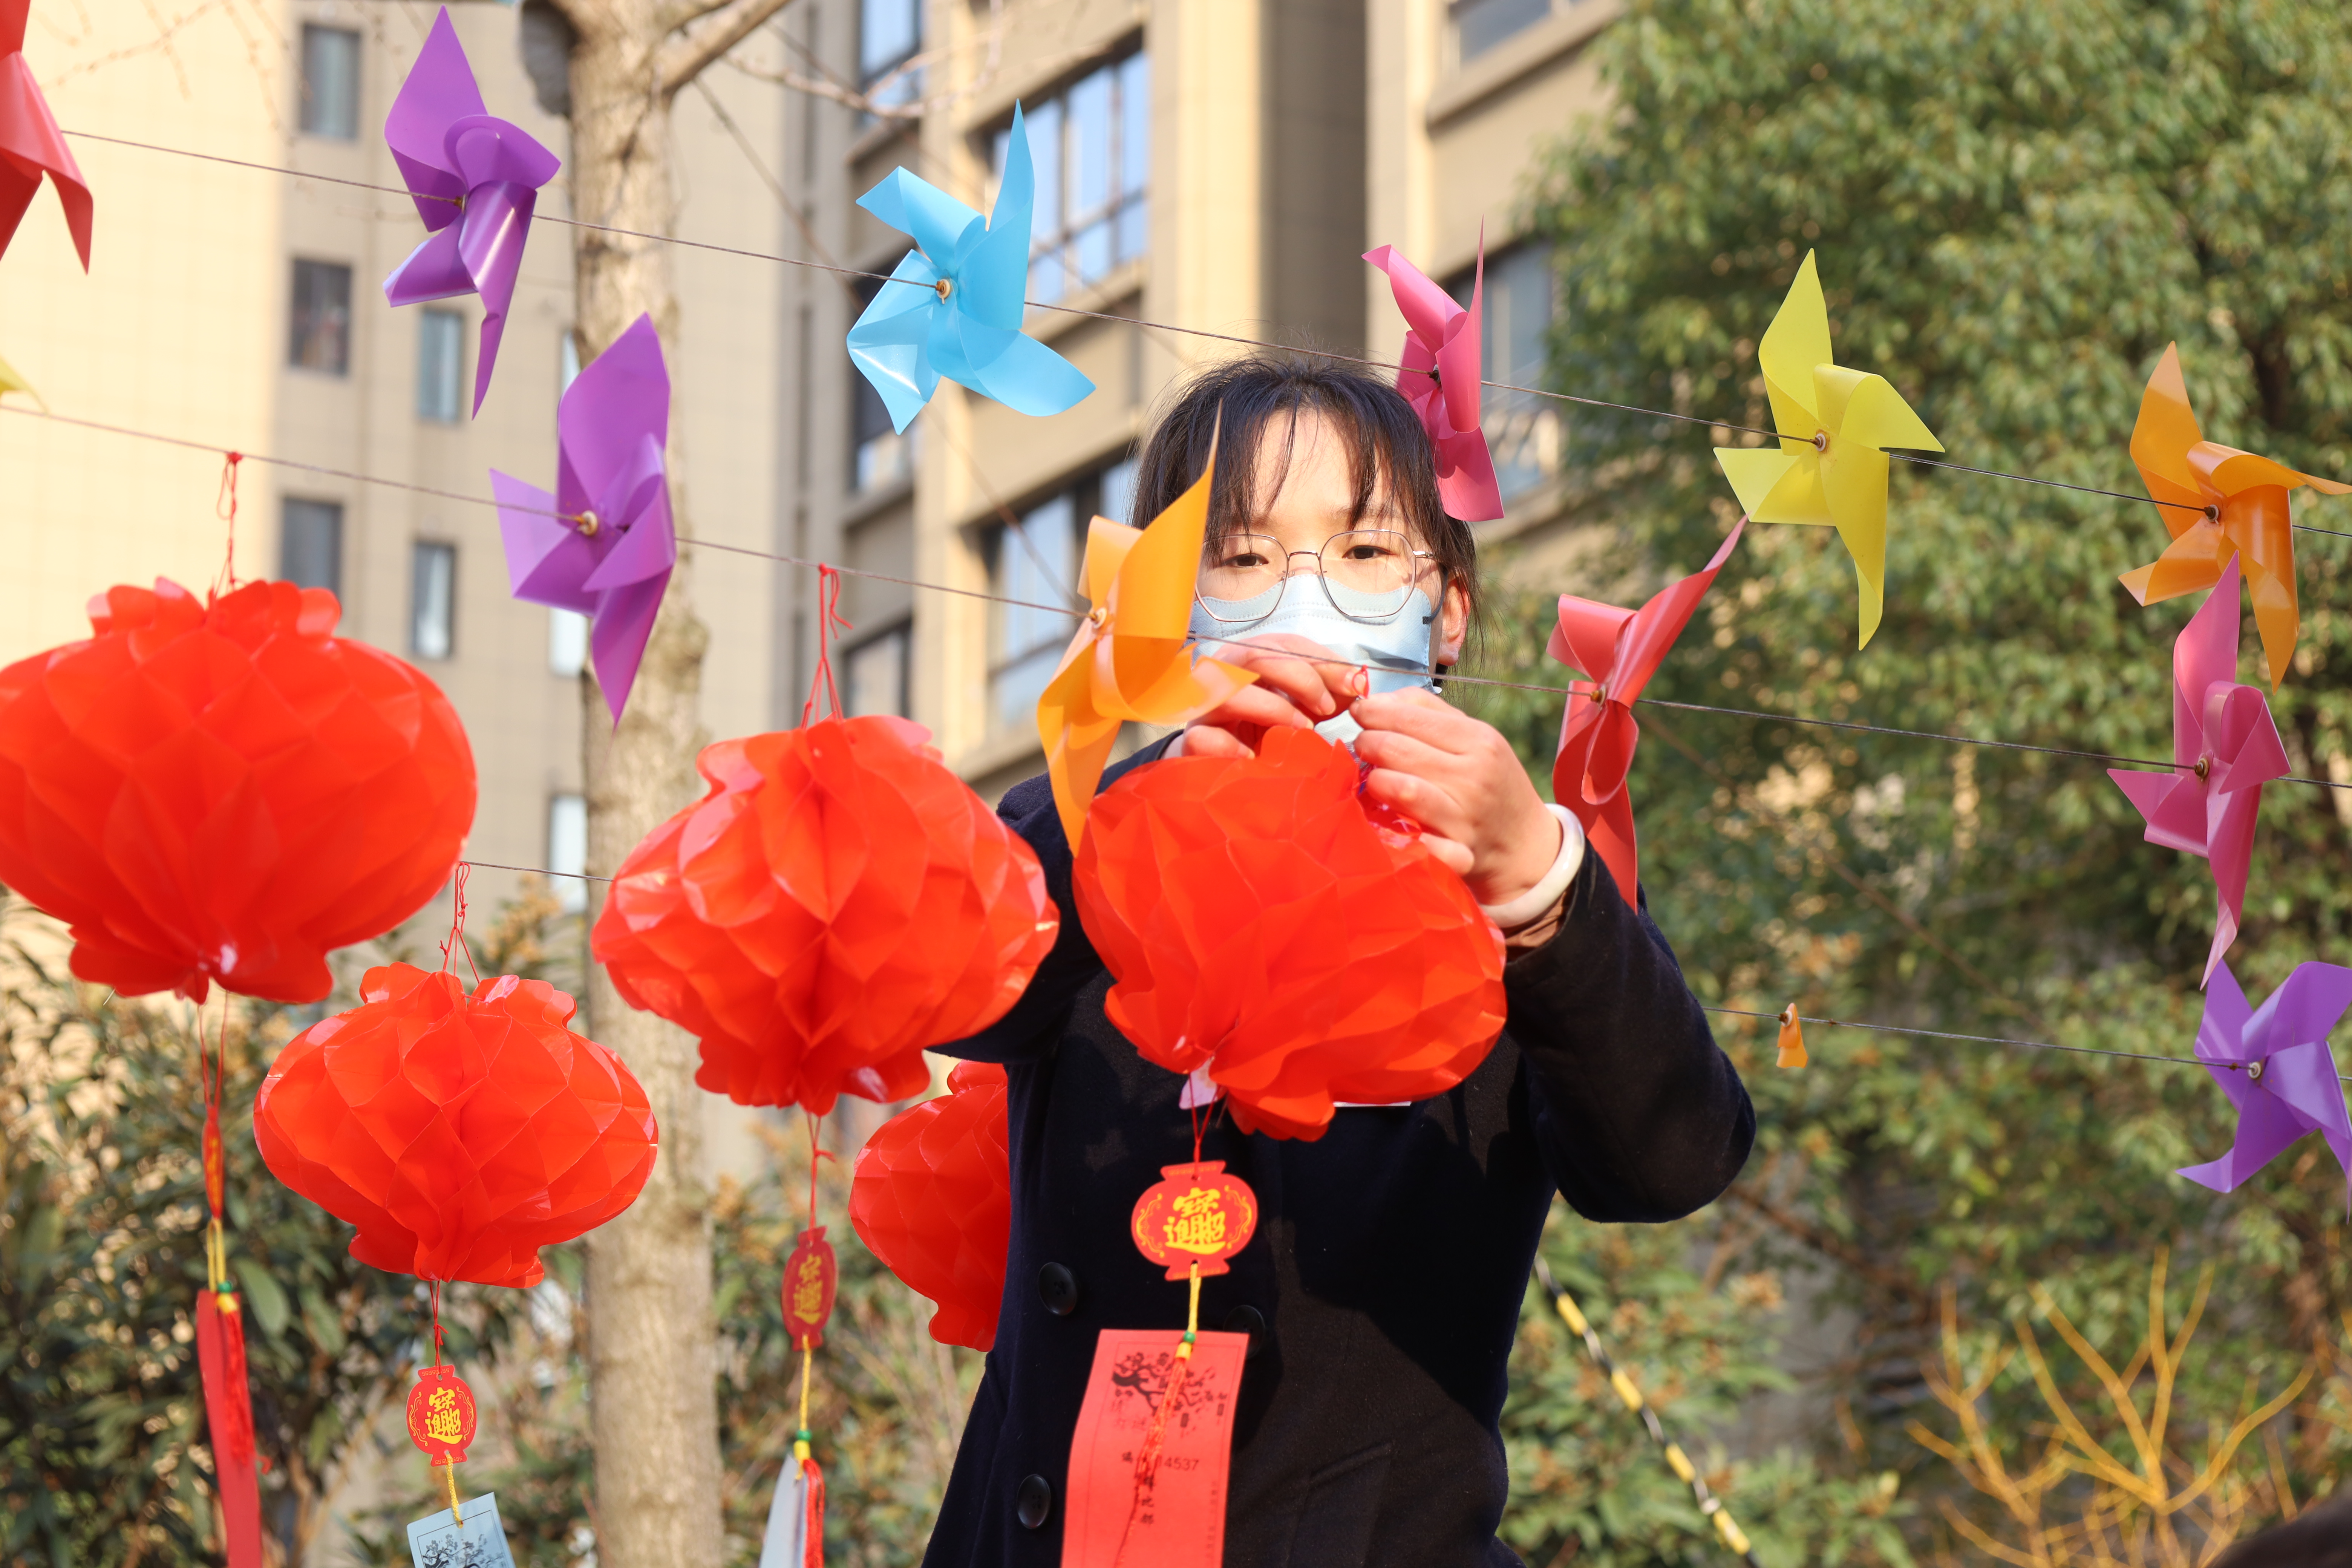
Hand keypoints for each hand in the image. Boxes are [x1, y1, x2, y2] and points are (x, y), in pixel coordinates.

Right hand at [1180, 634, 1365, 758]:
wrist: (1225, 764)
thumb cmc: (1267, 729)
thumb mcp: (1301, 706)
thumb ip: (1328, 692)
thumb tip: (1358, 683)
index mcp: (1251, 659)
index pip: (1284, 644)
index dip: (1321, 660)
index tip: (1353, 685)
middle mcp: (1225, 673)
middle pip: (1256, 656)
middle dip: (1299, 678)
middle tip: (1325, 707)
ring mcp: (1206, 706)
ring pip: (1230, 692)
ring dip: (1272, 708)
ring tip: (1302, 730)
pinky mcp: (1194, 739)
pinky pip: (1203, 736)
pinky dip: (1229, 746)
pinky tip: (1253, 757)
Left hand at [1352, 688, 1560, 906]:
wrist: (1526, 843)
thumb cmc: (1491, 782)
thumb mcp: (1474, 738)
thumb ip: (1427, 711)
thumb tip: (1378, 699)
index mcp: (1479, 740)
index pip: (1412, 714)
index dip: (1374, 711)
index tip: (1360, 713)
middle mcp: (1474, 775)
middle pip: (1397, 748)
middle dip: (1367, 743)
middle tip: (1362, 747)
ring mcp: (1466, 816)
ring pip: (1401, 788)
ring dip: (1374, 780)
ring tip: (1372, 777)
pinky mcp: (1458, 853)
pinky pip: (1421, 841)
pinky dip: (1400, 831)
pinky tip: (1389, 822)